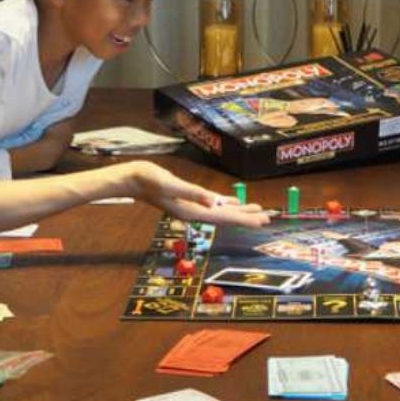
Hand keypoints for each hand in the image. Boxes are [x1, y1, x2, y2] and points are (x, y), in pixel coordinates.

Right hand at [126, 162, 269, 226]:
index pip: (223, 217)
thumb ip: (192, 193)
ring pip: (221, 210)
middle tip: (268, 217)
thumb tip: (213, 202)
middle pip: (226, 216)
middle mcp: (194, 212)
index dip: (244, 219)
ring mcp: (191, 206)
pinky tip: (233, 201)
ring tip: (257, 210)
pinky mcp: (188, 198)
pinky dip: (225, 203)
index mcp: (192, 211)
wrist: (131, 179)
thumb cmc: (148, 180)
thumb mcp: (170, 184)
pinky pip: (212, 203)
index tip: (262, 221)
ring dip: (239, 210)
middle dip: (247, 217)